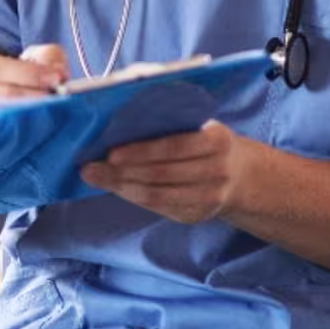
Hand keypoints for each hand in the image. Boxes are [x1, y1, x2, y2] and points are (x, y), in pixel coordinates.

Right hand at [0, 42, 66, 136]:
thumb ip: (47, 57)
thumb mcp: (34, 59)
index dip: (27, 72)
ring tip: (50, 112)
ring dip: (29, 116)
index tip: (55, 78)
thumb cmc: (19, 79)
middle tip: (56, 97)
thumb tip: (58, 73)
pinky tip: (37, 129)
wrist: (8, 108)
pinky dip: (20, 135)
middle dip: (32, 96)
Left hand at [81, 120, 258, 223]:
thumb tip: (120, 114)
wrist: (239, 174)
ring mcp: (210, 197)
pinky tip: (115, 188)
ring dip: (121, 187)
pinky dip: (133, 198)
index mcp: (218, 140)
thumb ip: (168, 118)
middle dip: (122, 172)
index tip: (110, 152)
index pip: (174, 147)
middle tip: (90, 168)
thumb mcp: (199, 123)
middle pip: (162, 174)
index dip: (141, 151)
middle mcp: (218, 171)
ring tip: (96, 178)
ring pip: (157, 195)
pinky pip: (159, 208)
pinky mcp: (197, 215)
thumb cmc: (205, 139)